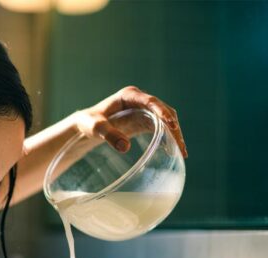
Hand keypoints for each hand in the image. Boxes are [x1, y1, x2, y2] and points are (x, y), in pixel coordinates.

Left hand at [70, 86, 187, 157]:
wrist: (86, 125)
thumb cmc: (89, 122)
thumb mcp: (96, 128)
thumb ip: (109, 135)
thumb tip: (125, 147)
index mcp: (128, 95)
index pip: (150, 101)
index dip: (162, 112)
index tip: (171, 124)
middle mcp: (139, 100)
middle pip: (163, 110)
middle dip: (173, 126)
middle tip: (180, 145)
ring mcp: (143, 110)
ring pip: (166, 119)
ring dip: (175, 134)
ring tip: (181, 151)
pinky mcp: (144, 120)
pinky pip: (161, 127)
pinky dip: (169, 137)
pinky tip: (175, 151)